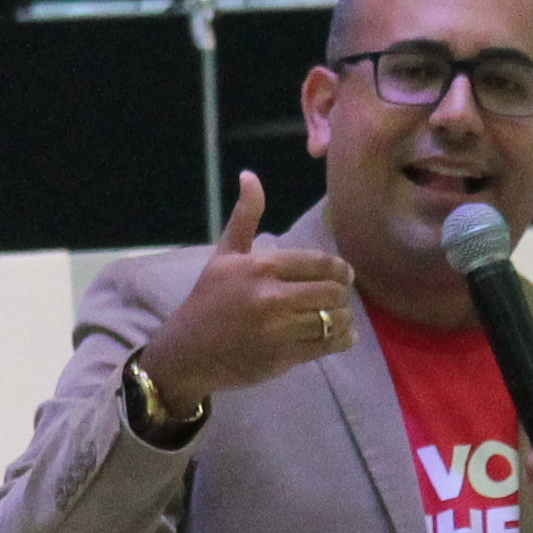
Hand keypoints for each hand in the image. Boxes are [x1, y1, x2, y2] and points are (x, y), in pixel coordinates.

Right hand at [135, 171, 356, 411]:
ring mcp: (277, 330)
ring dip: (343, 318)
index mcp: (260, 266)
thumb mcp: (224, 256)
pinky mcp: (282, 357)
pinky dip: (341, 340)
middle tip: (341, 297)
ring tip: (339, 317)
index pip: (318, 263)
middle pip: (331, 291)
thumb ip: (244, 218)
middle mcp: (270, 296)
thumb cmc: (207, 301)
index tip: (344, 275)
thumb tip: (250, 176)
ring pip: (332, 319)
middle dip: (343, 293)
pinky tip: (340, 336)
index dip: (340, 269)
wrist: (187, 352)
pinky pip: (326, 346)